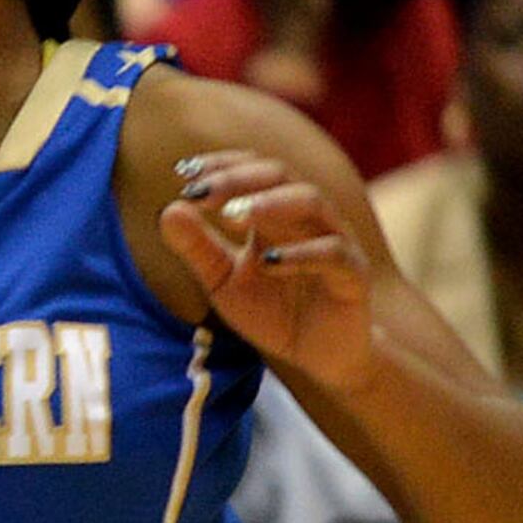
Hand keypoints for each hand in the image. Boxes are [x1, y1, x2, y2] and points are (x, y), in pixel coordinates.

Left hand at [162, 149, 375, 389]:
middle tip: (201, 193)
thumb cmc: (272, 311)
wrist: (317, 357)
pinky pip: (333, 254)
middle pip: (280, 175)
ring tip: (231, 216)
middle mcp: (306, 218)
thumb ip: (197, 248)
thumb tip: (169, 210)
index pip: (253, 170)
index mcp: (274, 214)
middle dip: (238, 179)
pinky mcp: (353, 275)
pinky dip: (301, 254)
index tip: (185, 172)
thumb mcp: (222, 281)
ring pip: (312, 202)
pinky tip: (268, 262)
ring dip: (270, 203)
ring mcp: (334, 242)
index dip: (222, 165)